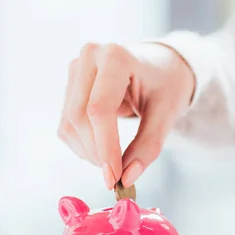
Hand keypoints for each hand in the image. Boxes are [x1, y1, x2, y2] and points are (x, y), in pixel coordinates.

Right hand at [57, 42, 194, 189]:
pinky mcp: (69, 85)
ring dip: (89, 152)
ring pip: (69, 123)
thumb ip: (149, 145)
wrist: (162, 65)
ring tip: (115, 162)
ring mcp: (75, 68)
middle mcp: (89, 56)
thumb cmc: (167, 84)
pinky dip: (83, 145)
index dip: (105, 147)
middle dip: (97, 153)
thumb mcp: (167, 113)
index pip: (100, 109)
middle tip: (117, 176)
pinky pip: (67, 124)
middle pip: (80, 117)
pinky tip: (103, 149)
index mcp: (116, 56)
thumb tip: (127, 178)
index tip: (114, 177)